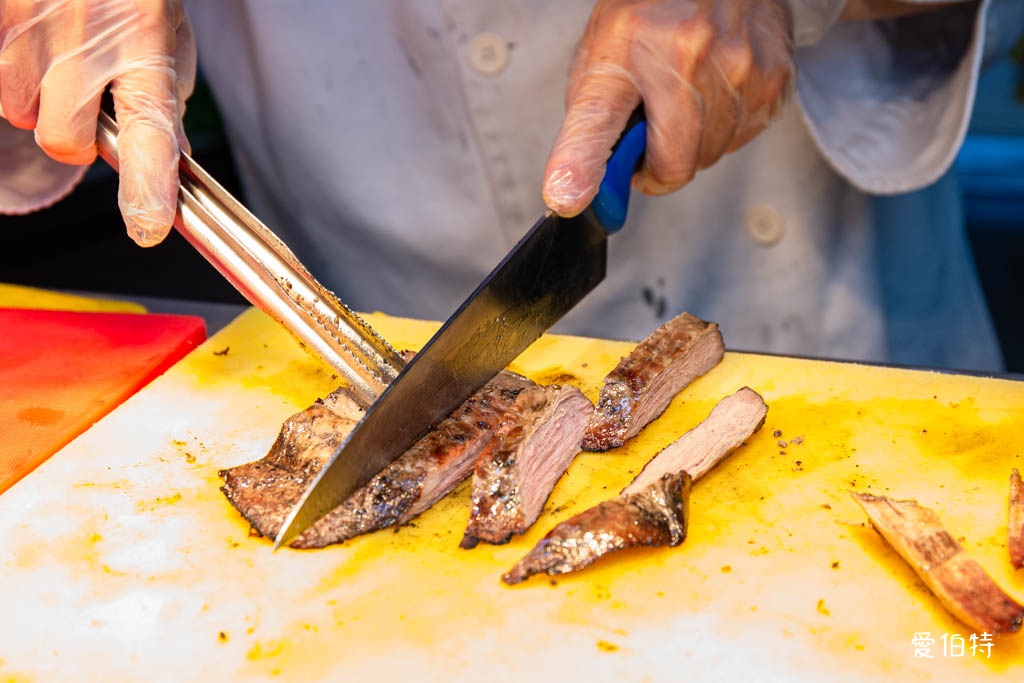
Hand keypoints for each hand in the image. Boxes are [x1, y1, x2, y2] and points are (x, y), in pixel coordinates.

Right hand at [0, 0, 195, 244]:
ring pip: (17, 110)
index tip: (148, 226)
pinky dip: (11, 71)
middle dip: (75, 136)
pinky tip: (34, 41)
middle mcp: (85, 43)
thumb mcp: (168, 34)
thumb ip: (167, 99)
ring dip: (37, 100)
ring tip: (60, 58)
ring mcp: (28, 29)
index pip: (151, 134)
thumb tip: (176, 161)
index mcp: (145, 49)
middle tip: (89, 104)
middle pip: (64, 139)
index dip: (148, 187)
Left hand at [542, 0, 793, 216]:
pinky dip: (725, 127)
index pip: (597, 121)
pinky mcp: (773, 78)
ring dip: (693, 144)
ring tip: (684, 97)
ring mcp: (737, 67)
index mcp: (626, 49)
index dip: (580, 166)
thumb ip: (590, 126)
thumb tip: (575, 192)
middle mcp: (685, 57)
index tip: (568, 198)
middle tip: (648, 135)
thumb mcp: (603, 54)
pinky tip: (715, 89)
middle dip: (657, 164)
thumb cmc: (652, 12)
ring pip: (710, 156)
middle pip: (673, 165)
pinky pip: (742, 139)